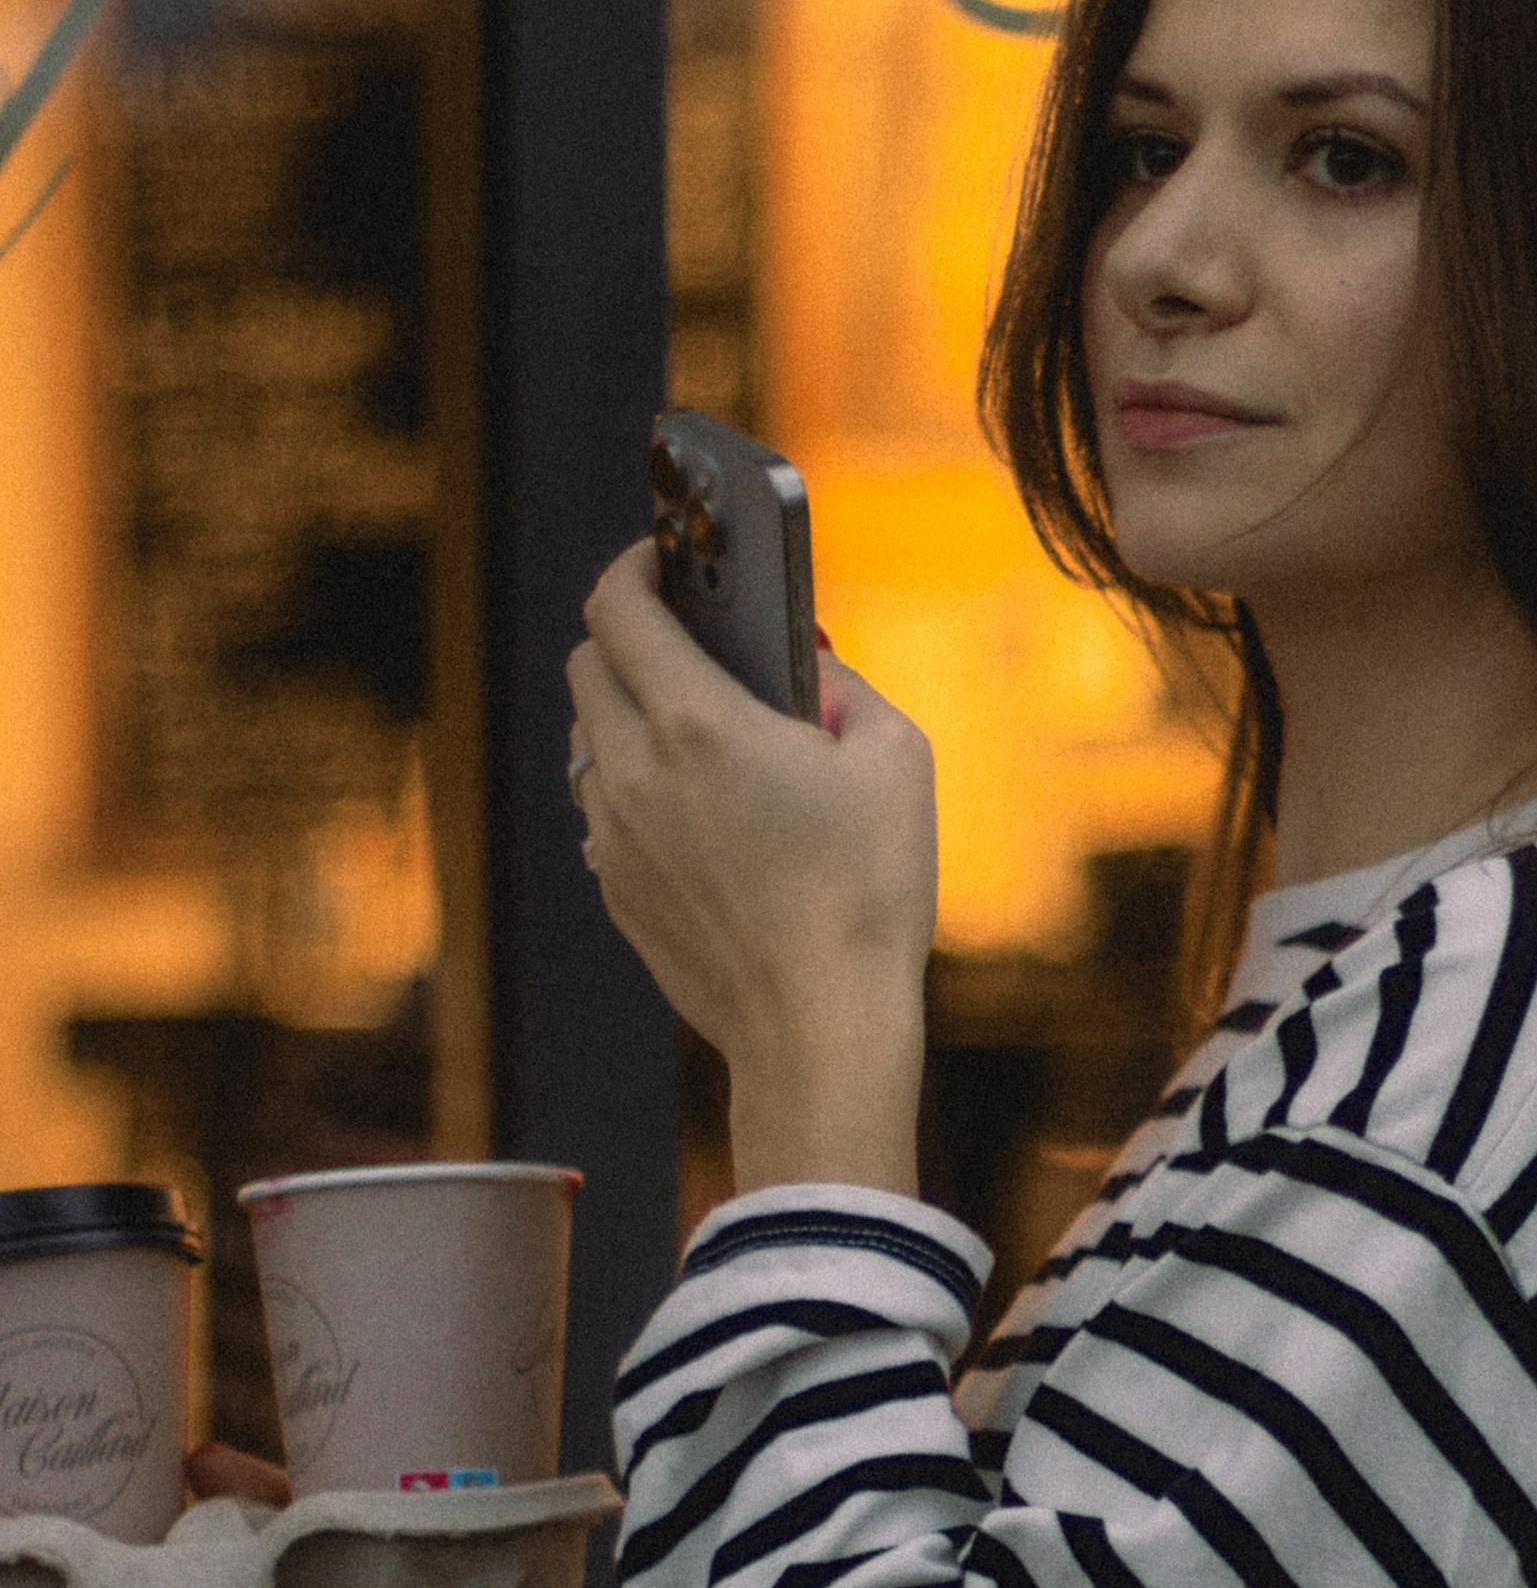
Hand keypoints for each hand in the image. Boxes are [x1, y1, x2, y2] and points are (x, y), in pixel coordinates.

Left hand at [566, 543, 934, 1194]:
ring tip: (702, 724)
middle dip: (633, 633)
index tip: (664, 556)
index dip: (635, 564)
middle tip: (692, 635)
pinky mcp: (616, 890)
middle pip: (589, 663)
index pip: (617, 604)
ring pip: (590, 738)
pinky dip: (639, 784)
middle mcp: (633, 771)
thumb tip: (807, 665)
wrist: (822, 1031)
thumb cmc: (871, 894)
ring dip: (633, 711)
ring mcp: (613, 836)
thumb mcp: (895, 757)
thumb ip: (844, 684)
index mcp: (695, 721)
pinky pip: (606, 808)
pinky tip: (704, 807)